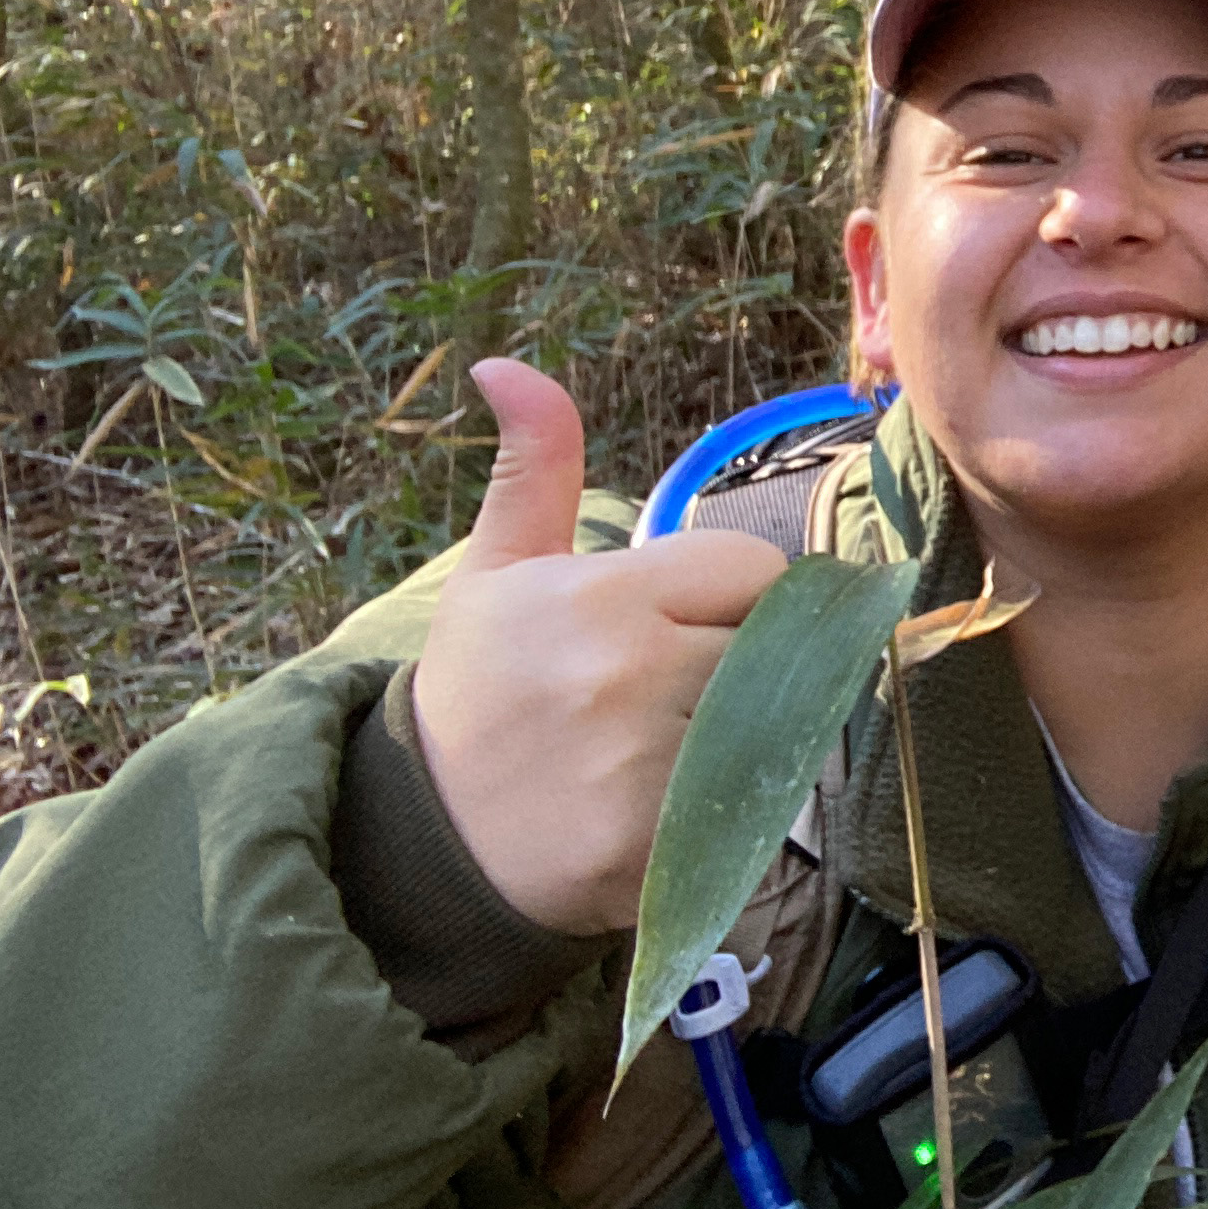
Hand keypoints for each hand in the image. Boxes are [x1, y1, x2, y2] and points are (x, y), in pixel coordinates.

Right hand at [412, 360, 787, 934]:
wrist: (430, 841)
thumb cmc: (481, 692)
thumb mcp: (496, 573)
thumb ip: (533, 469)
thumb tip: (505, 364)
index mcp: (598, 596)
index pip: (752, 569)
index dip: (732, 598)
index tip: (681, 628)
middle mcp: (628, 672)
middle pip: (775, 647)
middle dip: (745, 666)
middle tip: (675, 698)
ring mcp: (646, 763)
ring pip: (777, 725)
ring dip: (748, 738)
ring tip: (671, 751)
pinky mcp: (661, 844)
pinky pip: (755, 805)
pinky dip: (731, 810)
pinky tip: (669, 809)